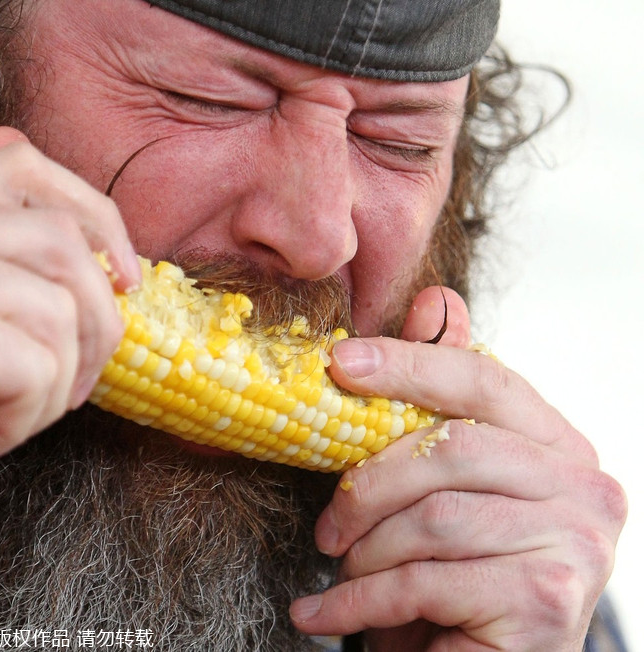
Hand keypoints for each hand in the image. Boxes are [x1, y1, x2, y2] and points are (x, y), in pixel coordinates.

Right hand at [0, 128, 139, 627]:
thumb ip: (0, 269)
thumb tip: (102, 246)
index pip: (18, 164)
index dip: (92, 213)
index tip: (124, 278)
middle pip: (61, 239)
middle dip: (95, 320)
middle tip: (66, 384)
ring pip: (61, 305)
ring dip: (56, 378)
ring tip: (0, 411)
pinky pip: (40, 360)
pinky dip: (30, 412)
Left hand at [290, 287, 625, 650]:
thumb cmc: (460, 566)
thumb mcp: (445, 482)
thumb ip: (441, 397)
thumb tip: (435, 298)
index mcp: (558, 443)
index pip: (484, 378)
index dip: (409, 362)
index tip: (340, 363)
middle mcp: (586, 485)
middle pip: (452, 448)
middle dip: (368, 483)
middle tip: (327, 523)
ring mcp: (578, 543)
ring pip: (433, 517)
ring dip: (366, 550)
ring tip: (340, 569)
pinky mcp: (550, 602)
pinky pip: (426, 581)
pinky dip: (359, 601)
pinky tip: (324, 613)